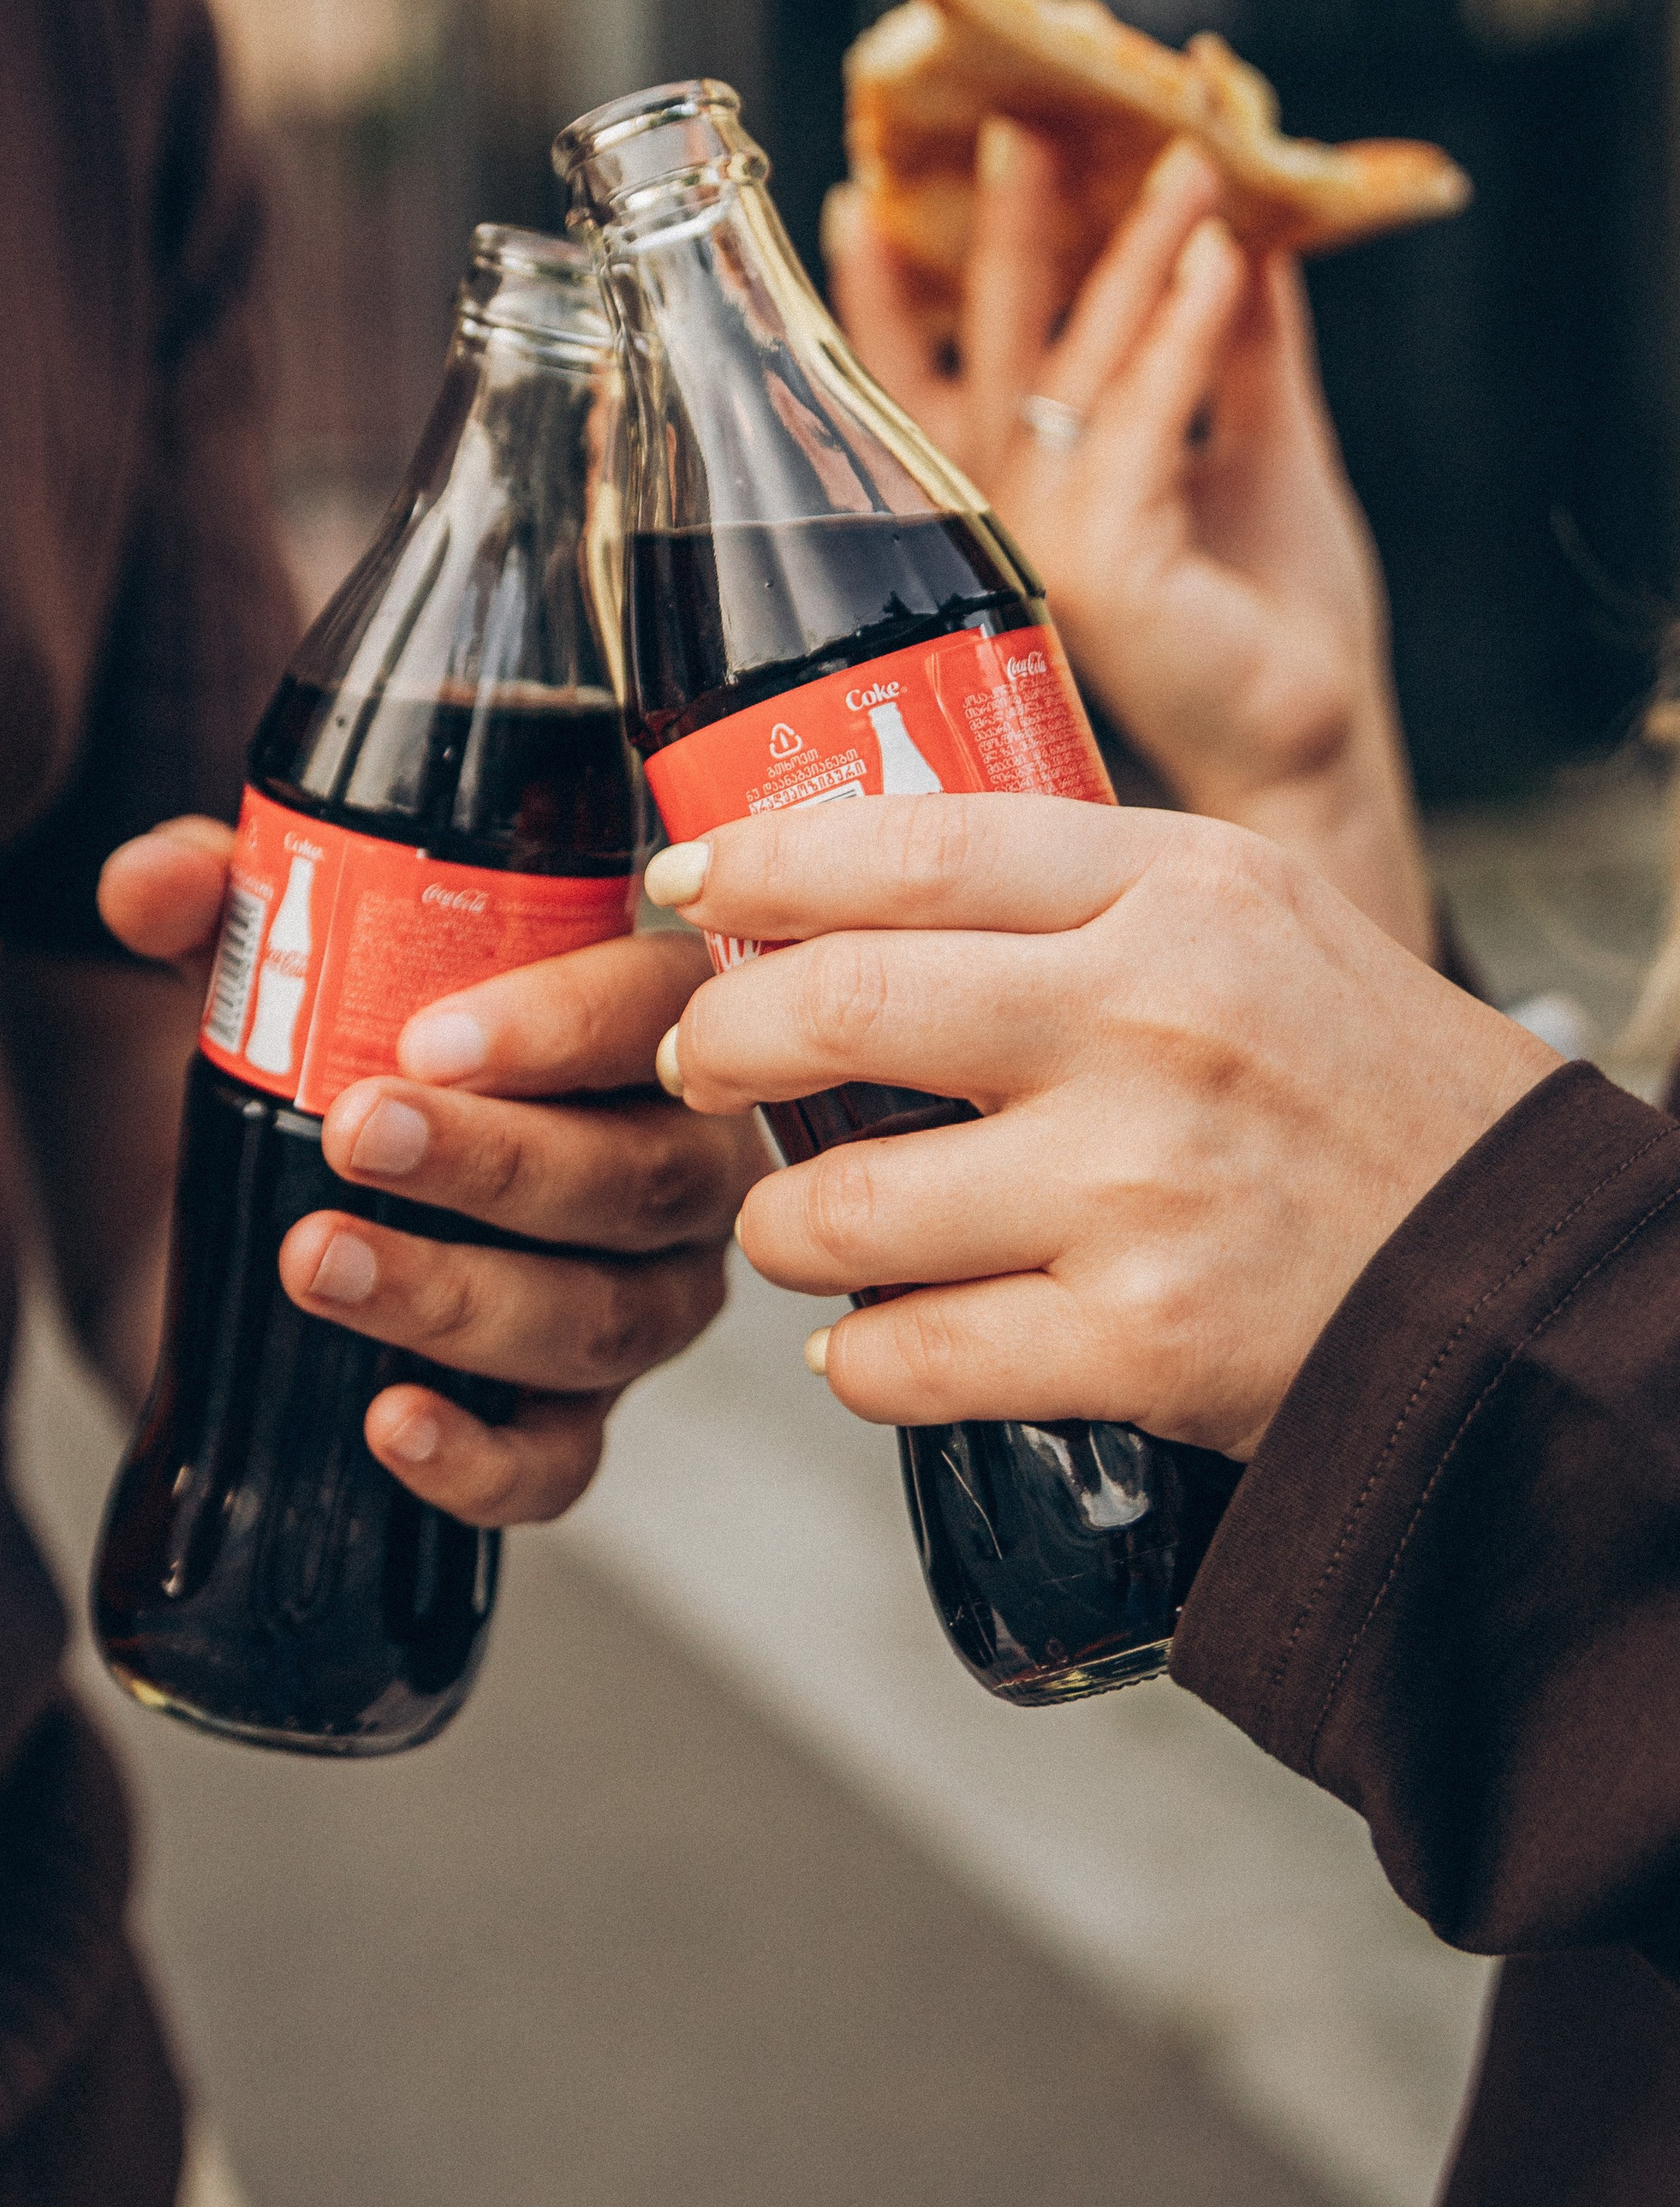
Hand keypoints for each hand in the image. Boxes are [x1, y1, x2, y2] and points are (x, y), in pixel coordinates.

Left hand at [99, 820, 760, 1523]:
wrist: (295, 1210)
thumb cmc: (346, 1056)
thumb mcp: (280, 963)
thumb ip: (224, 905)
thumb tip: (152, 883)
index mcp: (637, 1027)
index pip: (647, 1008)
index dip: (557, 1026)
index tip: (429, 1038)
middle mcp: (669, 1168)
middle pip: (634, 1173)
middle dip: (495, 1160)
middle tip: (358, 1131)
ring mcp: (640, 1303)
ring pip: (598, 1319)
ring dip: (456, 1294)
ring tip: (317, 1260)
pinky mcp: (575, 1424)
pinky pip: (559, 1464)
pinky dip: (480, 1458)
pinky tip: (390, 1423)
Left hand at [646, 798, 1550, 1457]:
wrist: (1521, 1280)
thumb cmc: (1368, 1092)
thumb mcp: (1255, 924)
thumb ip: (1083, 891)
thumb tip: (859, 883)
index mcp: (1179, 894)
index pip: (911, 845)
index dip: (760, 862)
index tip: (684, 880)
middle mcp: (1150, 1024)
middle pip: (838, 1006)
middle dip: (721, 1042)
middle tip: (698, 1062)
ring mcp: (1138, 1191)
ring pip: (839, 1206)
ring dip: (781, 1225)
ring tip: (798, 1223)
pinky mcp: (1137, 1345)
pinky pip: (902, 1357)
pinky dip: (857, 1361)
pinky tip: (875, 1342)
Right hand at [830, 132, 1434, 953]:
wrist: (1312, 735)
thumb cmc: (1274, 612)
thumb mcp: (1250, 442)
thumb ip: (1231, 344)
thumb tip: (1237, 228)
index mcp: (1016, 497)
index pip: (927, 380)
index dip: (885, 296)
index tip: (868, 200)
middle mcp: (1007, 517)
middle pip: (986, 349)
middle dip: (1000, 234)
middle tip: (1018, 127)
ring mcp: (1046, 539)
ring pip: (1072, 365)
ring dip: (1128, 253)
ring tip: (1179, 164)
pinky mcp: (1108, 556)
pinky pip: (1143, 414)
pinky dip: (1186, 329)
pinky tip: (1225, 259)